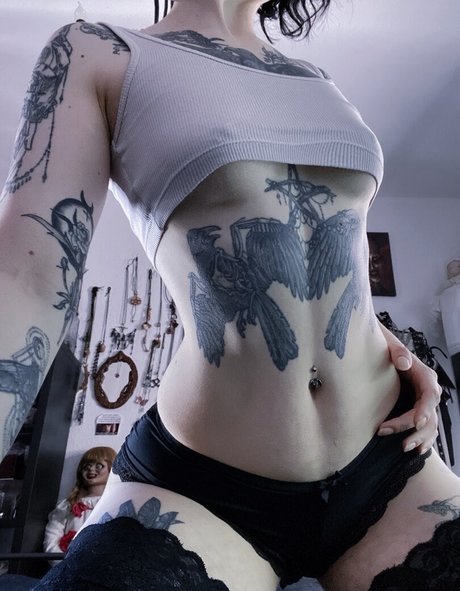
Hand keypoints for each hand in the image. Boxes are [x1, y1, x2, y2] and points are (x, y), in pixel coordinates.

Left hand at [378, 323, 440, 453]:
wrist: (382, 351)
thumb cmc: (386, 348)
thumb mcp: (392, 346)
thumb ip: (399, 353)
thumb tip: (404, 363)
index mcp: (425, 376)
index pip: (430, 396)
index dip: (424, 410)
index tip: (416, 422)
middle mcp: (428, 391)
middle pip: (429, 415)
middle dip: (415, 430)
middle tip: (400, 441)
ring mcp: (424, 402)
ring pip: (429, 425)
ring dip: (419, 438)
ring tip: (403, 447)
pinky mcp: (417, 410)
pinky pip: (426, 428)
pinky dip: (424, 439)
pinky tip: (417, 450)